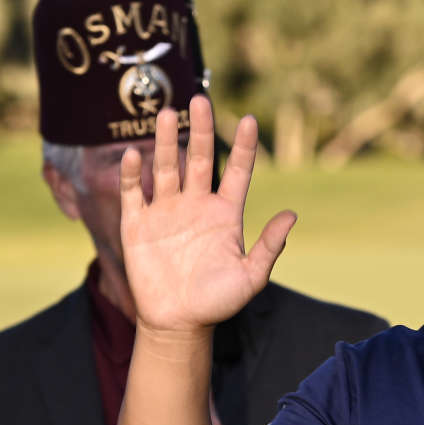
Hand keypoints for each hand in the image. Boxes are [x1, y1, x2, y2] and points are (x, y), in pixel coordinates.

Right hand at [119, 96, 296, 337]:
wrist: (177, 323)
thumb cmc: (217, 302)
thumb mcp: (250, 277)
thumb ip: (269, 246)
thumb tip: (292, 214)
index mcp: (225, 214)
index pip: (238, 171)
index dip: (245, 146)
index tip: (250, 120)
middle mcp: (195, 204)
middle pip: (199, 158)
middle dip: (200, 130)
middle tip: (200, 100)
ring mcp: (165, 211)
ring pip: (166, 166)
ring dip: (165, 141)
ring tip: (166, 114)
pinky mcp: (137, 223)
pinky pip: (133, 192)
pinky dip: (132, 174)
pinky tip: (134, 154)